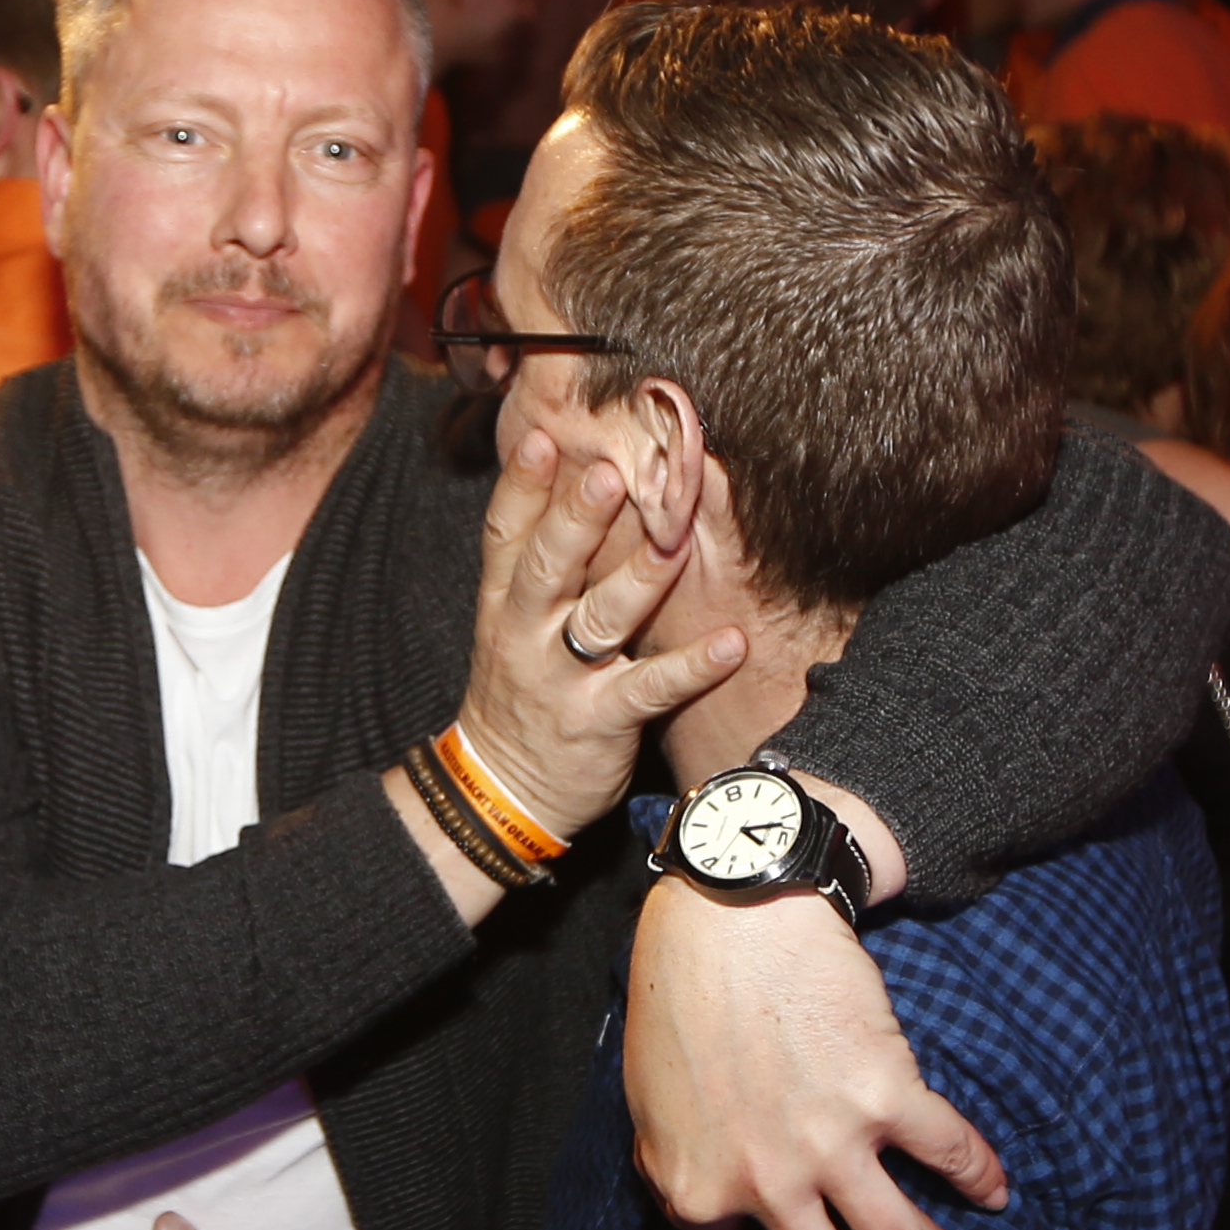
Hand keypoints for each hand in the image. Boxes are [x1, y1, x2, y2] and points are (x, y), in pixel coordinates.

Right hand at [449, 425, 741, 843]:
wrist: (499, 792)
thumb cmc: (520, 693)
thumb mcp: (511, 623)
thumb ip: (544, 564)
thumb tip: (582, 487)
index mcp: (503, 602)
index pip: (505, 534)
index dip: (522, 486)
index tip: (542, 437)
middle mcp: (525, 633)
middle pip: (547, 566)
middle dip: (575, 519)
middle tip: (607, 473)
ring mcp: (561, 679)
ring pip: (598, 620)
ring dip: (638, 578)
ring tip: (674, 542)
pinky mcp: (599, 722)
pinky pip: (650, 689)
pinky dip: (692, 666)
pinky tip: (731, 643)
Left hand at [622, 877, 1003, 1229]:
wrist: (732, 917)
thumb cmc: (680, 1000)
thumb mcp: (647, 1105)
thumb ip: (674, 1172)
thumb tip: (715, 1219)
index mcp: (701, 1192)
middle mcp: (768, 1185)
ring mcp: (832, 1144)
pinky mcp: (887, 1095)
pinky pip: (952, 1155)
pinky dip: (983, 1179)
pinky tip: (996, 1190)